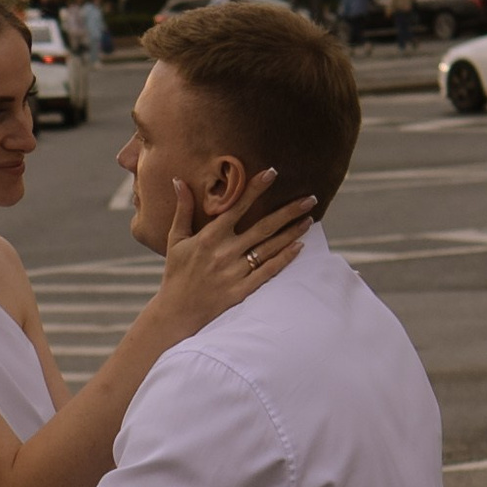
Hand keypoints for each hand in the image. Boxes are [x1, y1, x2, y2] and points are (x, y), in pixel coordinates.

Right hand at [150, 164, 316, 340]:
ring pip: (270, 248)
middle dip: (288, 211)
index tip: (272, 173)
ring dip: (292, 233)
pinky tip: (299, 246)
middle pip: (263, 227)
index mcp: (209, 237)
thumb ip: (182, 209)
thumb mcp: (176, 239)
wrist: (177, 312)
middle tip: (310, 198)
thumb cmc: (176, 273)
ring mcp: (235, 272)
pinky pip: (268, 271)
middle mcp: (225, 253)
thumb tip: (178, 181)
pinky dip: (285, 258)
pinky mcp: (242, 290)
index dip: (255, 189)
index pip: (237, 207)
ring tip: (309, 219)